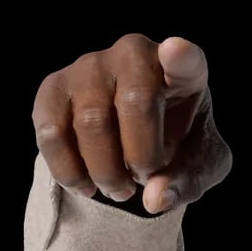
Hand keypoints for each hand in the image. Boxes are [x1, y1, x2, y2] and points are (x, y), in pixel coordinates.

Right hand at [32, 34, 230, 213]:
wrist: (134, 145)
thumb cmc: (178, 147)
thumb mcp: (199, 168)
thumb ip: (187, 182)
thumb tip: (154, 199)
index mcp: (183, 70)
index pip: (185, 59)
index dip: (181, 57)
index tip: (178, 51)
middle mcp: (134, 55)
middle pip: (135, 103)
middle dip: (140, 158)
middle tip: (142, 180)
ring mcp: (90, 66)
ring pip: (91, 122)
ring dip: (106, 172)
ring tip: (119, 189)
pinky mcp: (54, 88)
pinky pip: (52, 132)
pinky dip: (69, 171)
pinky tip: (86, 186)